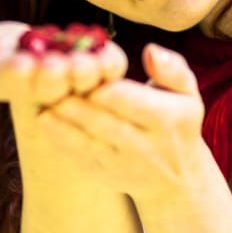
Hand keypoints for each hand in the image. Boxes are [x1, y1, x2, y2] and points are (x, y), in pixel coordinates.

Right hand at [0, 21, 128, 109]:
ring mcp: (77, 92)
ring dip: (82, 75)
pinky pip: (110, 73)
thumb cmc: (14, 51)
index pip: (8, 80)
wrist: (51, 54)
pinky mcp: (106, 79)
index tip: (19, 65)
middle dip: (50, 79)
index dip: (15, 76)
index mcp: (7, 84)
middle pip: (46, 88)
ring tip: (82, 64)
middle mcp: (43, 96)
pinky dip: (110, 65)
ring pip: (79, 85)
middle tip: (54, 67)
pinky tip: (107, 56)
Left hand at [34, 43, 212, 201]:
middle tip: (54, 87)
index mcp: (166, 120)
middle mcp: (146, 146)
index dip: (107, 89)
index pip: (133, 102)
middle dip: (80, 107)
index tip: (85, 70)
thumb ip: (172, 68)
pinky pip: (81, 159)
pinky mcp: (105, 176)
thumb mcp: (187, 94)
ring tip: (43, 108)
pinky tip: (44, 122)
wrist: (177, 182)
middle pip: (107, 124)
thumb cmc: (177, 123)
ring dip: (64, 126)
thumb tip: (150, 50)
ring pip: (90, 144)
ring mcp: (123, 165)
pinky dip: (61, 142)